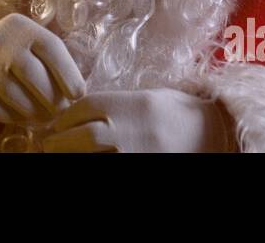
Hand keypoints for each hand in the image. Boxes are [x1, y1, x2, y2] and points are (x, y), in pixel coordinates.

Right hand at [0, 13, 85, 124]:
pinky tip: (26, 115)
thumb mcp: (33, 42)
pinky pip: (6, 114)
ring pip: (22, 100)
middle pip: (36, 78)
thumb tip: (77, 93)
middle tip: (63, 108)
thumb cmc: (16, 52)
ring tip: (47, 114)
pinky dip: (20, 118)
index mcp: (21, 27)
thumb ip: (54, 59)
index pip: (51, 48)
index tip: (78, 94)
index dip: (69, 74)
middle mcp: (1, 45)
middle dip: (55, 99)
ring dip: (39, 112)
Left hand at [41, 88, 235, 152]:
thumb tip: (79, 110)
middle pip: (77, 134)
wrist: (214, 136)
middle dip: (60, 138)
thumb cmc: (180, 114)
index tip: (57, 122)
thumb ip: (115, 102)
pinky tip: (84, 160)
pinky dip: (90, 163)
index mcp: (130, 104)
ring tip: (60, 152)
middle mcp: (128, 129)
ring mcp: (130, 153)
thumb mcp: (147, 98)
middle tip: (50, 142)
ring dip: (69, 152)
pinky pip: (103, 166)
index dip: (65, 116)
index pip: (82, 107)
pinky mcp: (136, 167)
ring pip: (85, 154)